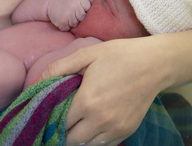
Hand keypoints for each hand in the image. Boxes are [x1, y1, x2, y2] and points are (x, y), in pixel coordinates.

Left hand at [41, 38, 168, 144]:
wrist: (154, 64)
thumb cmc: (119, 56)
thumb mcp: (87, 54)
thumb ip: (59, 68)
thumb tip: (37, 81)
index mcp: (87, 101)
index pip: (59, 123)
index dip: (51, 119)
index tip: (48, 113)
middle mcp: (100, 120)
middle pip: (71, 140)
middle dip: (61, 131)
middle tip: (58, 120)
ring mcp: (116, 128)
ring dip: (77, 138)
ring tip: (73, 125)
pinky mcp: (127, 131)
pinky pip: (104, 145)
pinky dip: (94, 141)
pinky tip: (90, 127)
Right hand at [48, 0, 90, 30]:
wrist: (50, 3)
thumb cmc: (66, 2)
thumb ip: (84, 3)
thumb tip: (97, 14)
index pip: (87, 8)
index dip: (82, 10)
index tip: (77, 8)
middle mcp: (73, 6)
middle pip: (82, 18)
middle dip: (77, 17)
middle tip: (70, 13)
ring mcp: (68, 14)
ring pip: (75, 24)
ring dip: (70, 22)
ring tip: (65, 16)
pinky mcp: (62, 22)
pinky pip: (68, 28)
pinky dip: (65, 26)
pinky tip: (62, 20)